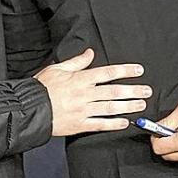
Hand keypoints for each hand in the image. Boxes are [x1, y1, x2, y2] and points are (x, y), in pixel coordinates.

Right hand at [35, 48, 149, 136]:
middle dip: (133, 90)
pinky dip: (113, 124)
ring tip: (141, 105)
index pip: (107, 73)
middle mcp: (85, 94)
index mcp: (80, 79)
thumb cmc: (42, 88)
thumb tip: (90, 52)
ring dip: (128, 106)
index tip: (138, 70)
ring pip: (110, 108)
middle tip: (147, 90)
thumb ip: (76, 61)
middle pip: (114, 91)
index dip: (125, 71)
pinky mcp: (80, 124)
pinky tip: (124, 122)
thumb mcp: (57, 68)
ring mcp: (83, 110)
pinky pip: (100, 124)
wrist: (30, 108)